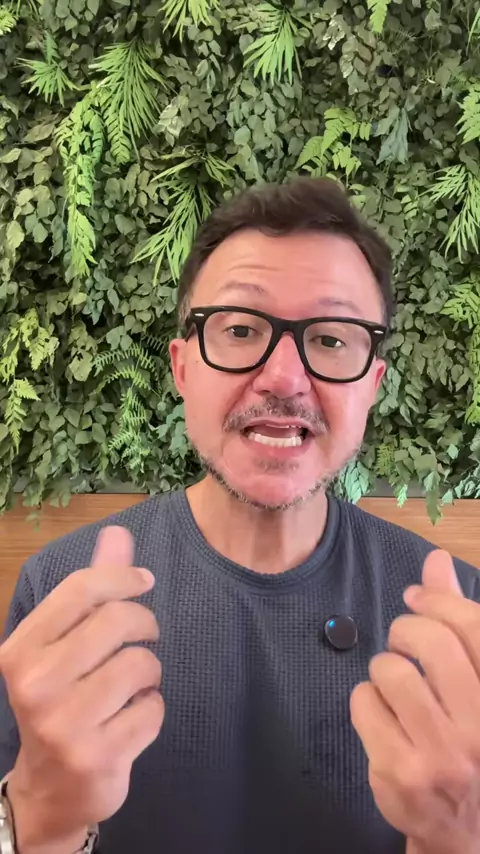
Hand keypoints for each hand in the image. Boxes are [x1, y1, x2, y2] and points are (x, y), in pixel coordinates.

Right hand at [0, 526, 163, 853]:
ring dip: (149, 671)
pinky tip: (130, 719)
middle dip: (144, 625)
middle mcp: (35, 685)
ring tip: (133, 684)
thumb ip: (91, 589)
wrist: (49, 788)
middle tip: (143, 639)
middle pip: (119, 621)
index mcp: (20, 650)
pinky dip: (152, 709)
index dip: (123, 577)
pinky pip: (153, 708)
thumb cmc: (60, 699)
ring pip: (142, 664)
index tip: (144, 582)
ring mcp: (64, 725)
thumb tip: (117, 532)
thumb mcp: (63, 643)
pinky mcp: (96, 757)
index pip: (81, 589)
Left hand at [350, 549, 479, 853]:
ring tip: (397, 687)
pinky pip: (363, 703)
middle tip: (402, 641)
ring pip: (391, 671)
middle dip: (406, 630)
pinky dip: (366, 701)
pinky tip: (384, 719)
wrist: (465, 832)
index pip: (474, 626)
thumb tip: (436, 560)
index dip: (438, 601)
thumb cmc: (471, 741)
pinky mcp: (401, 774)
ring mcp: (443, 755)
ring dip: (385, 669)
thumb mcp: (477, 683)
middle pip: (431, 642)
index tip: (415, 599)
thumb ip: (461, 622)